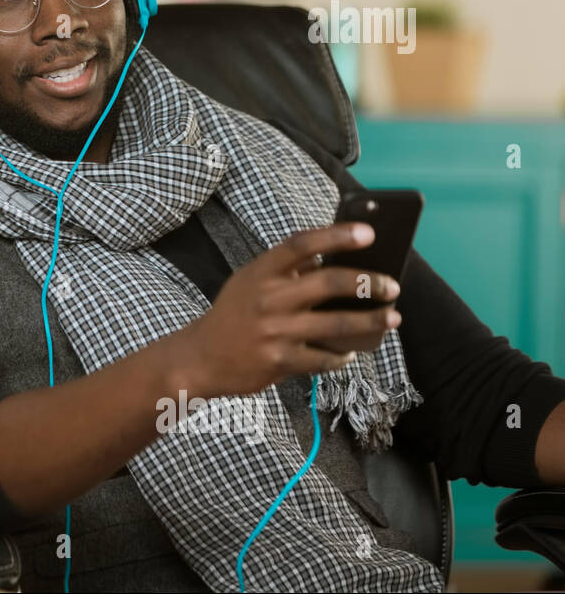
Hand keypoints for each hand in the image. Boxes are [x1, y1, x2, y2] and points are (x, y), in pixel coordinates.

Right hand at [174, 222, 401, 398]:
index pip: (301, 245)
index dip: (336, 236)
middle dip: (368, 282)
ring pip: (336, 323)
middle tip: (392, 285)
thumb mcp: (249, 281)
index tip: (369, 232)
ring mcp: (274, 331)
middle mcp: (268, 298)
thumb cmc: (233, 314)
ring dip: (371, 321)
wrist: (201, 357)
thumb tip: (334, 258)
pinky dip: (342, 355)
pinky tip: (351, 350)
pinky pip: (323, 358)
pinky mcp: (279, 360)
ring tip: (392, 317)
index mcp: (261, 272)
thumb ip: (286, 270)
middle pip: (328, 283)